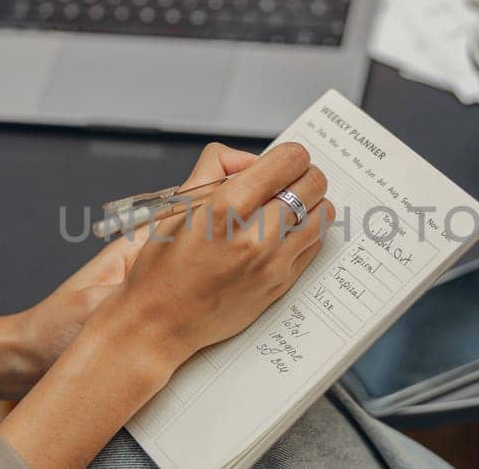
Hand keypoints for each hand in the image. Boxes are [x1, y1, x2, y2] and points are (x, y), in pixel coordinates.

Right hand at [0, 142, 331, 465]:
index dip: (290, 154)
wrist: (156, 324)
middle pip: (313, 184)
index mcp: (223, 209)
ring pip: (322, 214)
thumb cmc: (160, 268)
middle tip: (290, 179)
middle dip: (304, 175)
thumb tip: (251, 162)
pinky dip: (307, 232)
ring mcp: (271, 264)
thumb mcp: (178, 206)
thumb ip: (216, 172)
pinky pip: (314, 245)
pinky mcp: (280, 285)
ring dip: (311, 203)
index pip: (287, 162)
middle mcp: (252, 237)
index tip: (286, 158)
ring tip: (290, 206)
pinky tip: (286, 233)